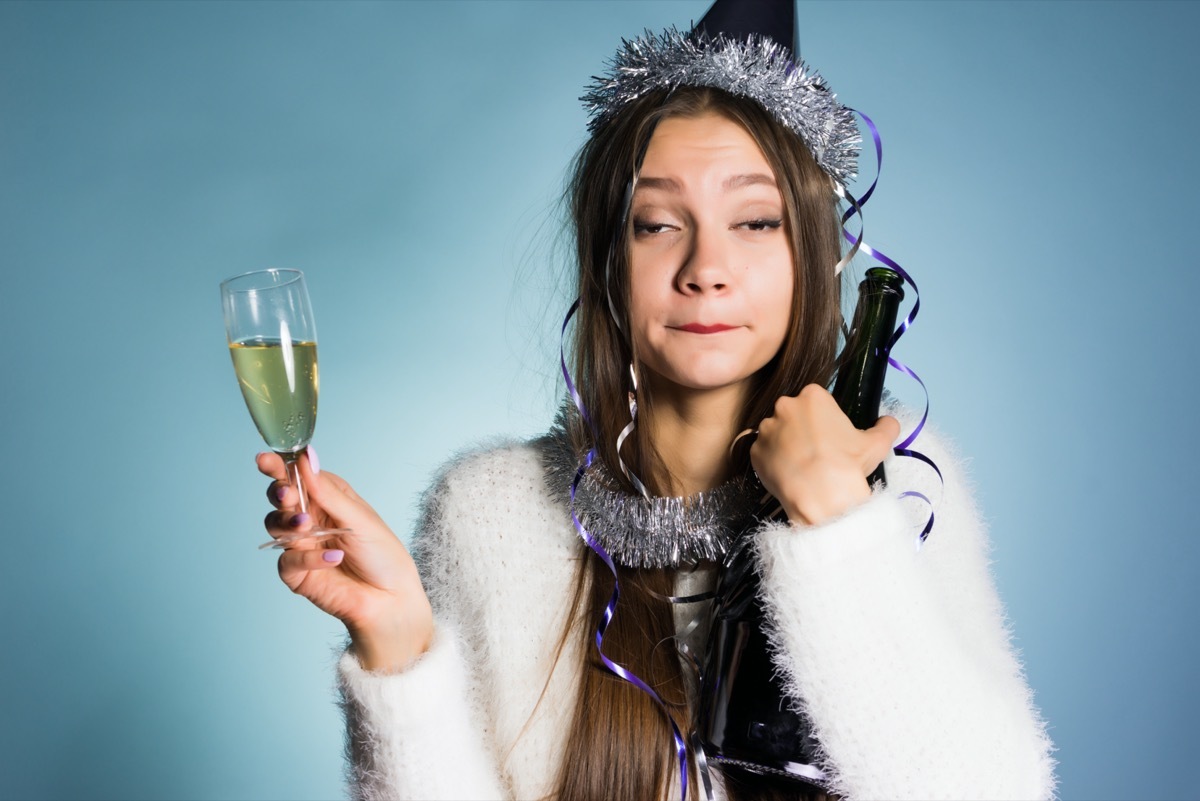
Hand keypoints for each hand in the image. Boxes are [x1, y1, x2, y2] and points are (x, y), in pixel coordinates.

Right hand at [259, 450, 432, 670]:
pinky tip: (332, 558)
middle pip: (281, 497)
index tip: (266, 460)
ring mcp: (301, 545)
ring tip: (308, 526)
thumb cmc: (383, 556)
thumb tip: (306, 457)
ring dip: (288, 522)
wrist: (391, 600)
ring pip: (275, 524)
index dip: (279, 467)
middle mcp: (311, 518)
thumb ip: (328, 492)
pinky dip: (307, 557)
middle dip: (280, 493)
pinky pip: (287, 559)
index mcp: (328, 498)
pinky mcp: (297, 573)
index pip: (298, 476)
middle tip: (288, 495)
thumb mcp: (359, 518)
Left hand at [750, 385, 899, 525]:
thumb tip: (889, 422)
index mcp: (812, 396)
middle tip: (817, 452)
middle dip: (803, 429)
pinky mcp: (754, 450)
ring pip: (777, 433)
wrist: (821, 496)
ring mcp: (767, 428)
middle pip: (794, 414)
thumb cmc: (847, 465)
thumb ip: (886, 426)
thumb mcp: (877, 443)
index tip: (830, 436)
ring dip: (787, 445)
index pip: (816, 401)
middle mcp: (784, 406)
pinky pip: (764, 453)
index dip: (824, 419)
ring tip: (802, 466)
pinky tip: (789, 474)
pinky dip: (774, 462)